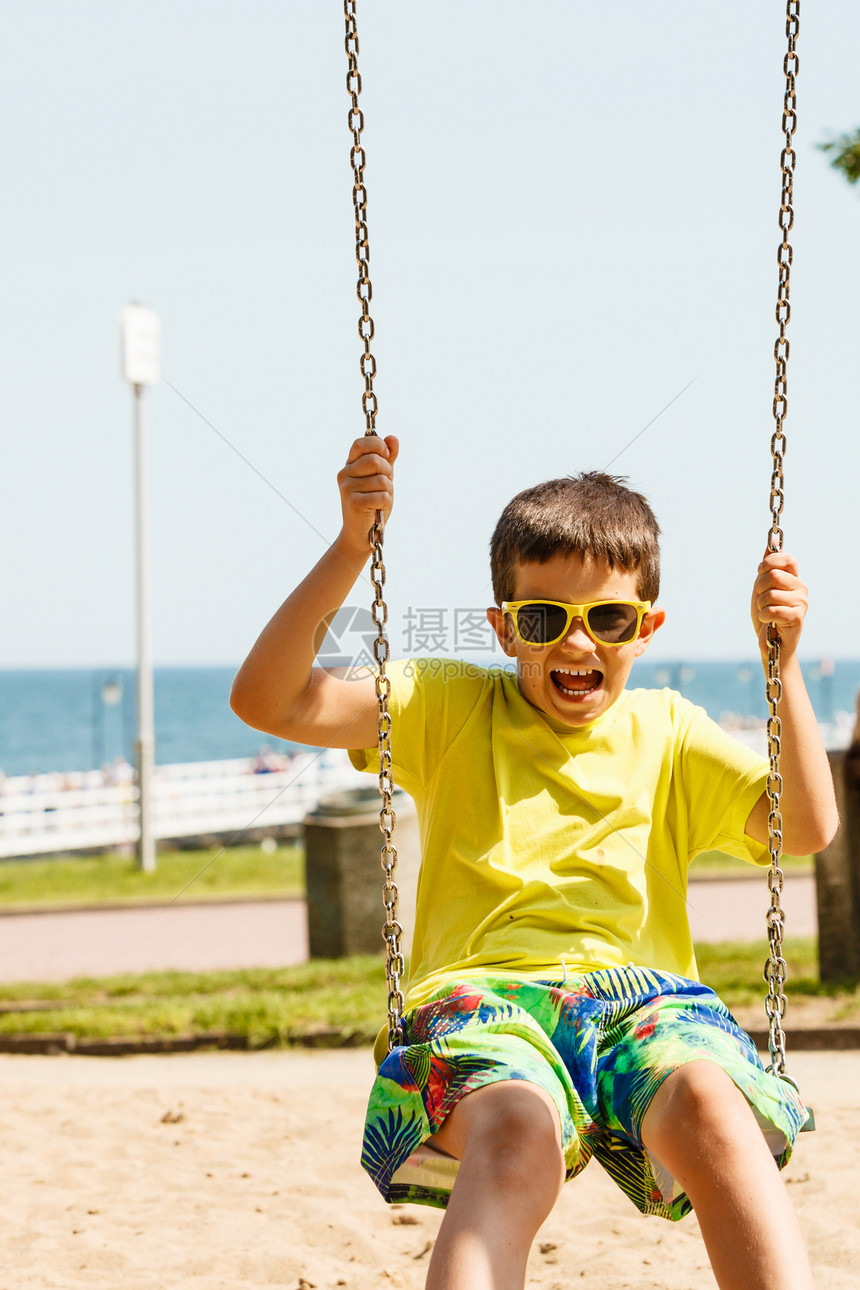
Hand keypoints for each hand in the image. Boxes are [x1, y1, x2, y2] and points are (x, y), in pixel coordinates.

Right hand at [336, 434, 398, 556]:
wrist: (361, 534)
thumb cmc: (372, 504)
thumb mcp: (382, 477)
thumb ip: (387, 458)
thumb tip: (393, 438)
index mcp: (350, 465)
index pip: (361, 443)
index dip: (378, 446)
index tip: (385, 456)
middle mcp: (344, 474)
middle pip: (375, 461)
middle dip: (388, 473)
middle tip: (383, 486)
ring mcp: (347, 488)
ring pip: (382, 480)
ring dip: (388, 491)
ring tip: (378, 500)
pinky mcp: (353, 503)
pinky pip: (383, 496)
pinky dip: (386, 504)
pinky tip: (377, 509)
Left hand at [750, 549, 807, 660]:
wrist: (771, 644)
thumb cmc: (767, 613)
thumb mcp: (763, 586)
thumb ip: (768, 564)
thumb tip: (773, 541)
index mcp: (794, 578)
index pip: (787, 558)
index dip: (769, 563)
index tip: (761, 573)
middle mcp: (801, 588)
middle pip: (774, 574)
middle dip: (759, 586)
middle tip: (762, 598)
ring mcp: (801, 603)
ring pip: (770, 593)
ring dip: (760, 604)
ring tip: (766, 611)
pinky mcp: (797, 618)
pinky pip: (772, 609)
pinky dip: (763, 615)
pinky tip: (768, 621)